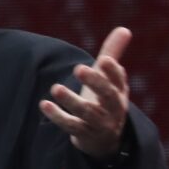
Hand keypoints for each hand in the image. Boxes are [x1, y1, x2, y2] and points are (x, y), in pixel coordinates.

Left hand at [39, 27, 131, 160]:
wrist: (105, 139)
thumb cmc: (105, 101)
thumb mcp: (110, 80)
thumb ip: (113, 54)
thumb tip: (124, 29)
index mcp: (119, 91)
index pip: (119, 80)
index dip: (113, 71)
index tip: (104, 59)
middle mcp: (113, 108)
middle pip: (107, 96)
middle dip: (95, 82)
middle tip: (79, 68)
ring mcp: (99, 123)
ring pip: (87, 112)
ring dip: (71, 100)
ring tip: (55, 88)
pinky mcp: (84, 134)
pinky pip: (71, 126)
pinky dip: (57, 116)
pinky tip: (44, 104)